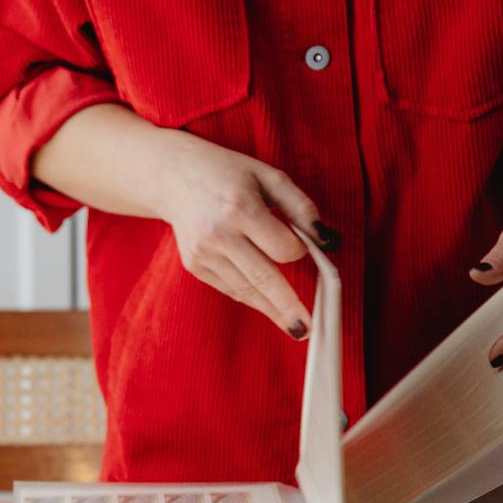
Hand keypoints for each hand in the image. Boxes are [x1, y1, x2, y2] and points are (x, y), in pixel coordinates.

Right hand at [145, 130, 336, 338]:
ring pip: (246, 290)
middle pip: (263, 278)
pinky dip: (251, 296)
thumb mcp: (269, 176)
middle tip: (305, 329)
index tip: (305, 250)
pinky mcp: (195, 265)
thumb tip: (328, 240)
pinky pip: (230, 288)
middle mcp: (218, 234)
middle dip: (287, 306)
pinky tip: (268, 305)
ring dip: (272, 309)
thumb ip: (301, 207)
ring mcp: (203, 253)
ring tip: (293, 327)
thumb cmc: (228, 173)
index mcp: (240, 207)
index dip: (298, 252)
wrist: (173, 176)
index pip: (281, 247)